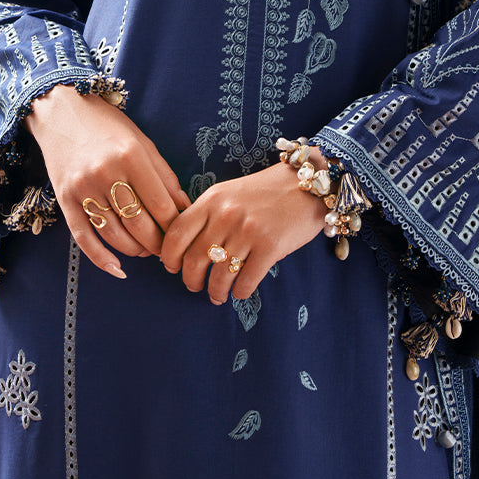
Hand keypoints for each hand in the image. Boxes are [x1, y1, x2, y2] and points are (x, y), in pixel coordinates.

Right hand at [25, 84, 189, 278]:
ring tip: (146, 250)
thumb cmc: (109, 126)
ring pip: (115, 236)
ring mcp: (82, 188)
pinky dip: (101, 258)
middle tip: (168, 250)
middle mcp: (106, 173)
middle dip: (158, 244)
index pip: (161, 205)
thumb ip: (165, 177)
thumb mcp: (143, 143)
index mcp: (131, 156)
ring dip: (135, 250)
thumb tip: (185, 209)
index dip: (176, 226)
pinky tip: (117, 268)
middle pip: (139, 225)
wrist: (62, 111)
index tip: (184, 236)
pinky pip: (83, 238)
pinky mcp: (64, 199)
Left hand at [159, 160, 327, 303]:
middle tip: (194, 286)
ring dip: (215, 291)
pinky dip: (240, 292)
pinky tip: (241, 291)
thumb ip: (208, 213)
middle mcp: (227, 215)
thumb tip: (184, 246)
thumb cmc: (267, 192)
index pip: (176, 233)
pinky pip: (246, 281)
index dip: (169, 256)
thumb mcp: (231, 192)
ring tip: (217, 295)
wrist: (309, 184)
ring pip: (220, 275)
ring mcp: (248, 231)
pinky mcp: (270, 247)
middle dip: (190, 280)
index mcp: (212, 199)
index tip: (172, 267)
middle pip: (194, 259)